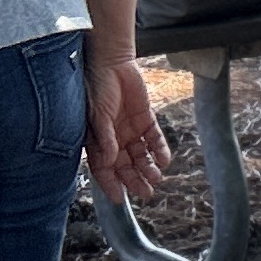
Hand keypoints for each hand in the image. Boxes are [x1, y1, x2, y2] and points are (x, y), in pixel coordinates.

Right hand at [86, 52, 165, 200]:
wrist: (111, 61)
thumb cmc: (96, 87)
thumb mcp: (97, 115)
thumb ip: (103, 138)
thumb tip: (109, 161)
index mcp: (97, 140)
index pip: (103, 168)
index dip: (111, 184)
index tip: (120, 199)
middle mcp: (114, 138)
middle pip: (124, 165)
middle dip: (134, 180)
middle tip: (146, 193)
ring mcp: (130, 129)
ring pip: (140, 155)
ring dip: (148, 168)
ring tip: (156, 179)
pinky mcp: (145, 118)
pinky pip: (154, 138)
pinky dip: (159, 149)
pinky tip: (163, 160)